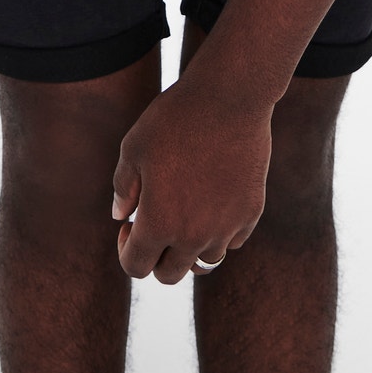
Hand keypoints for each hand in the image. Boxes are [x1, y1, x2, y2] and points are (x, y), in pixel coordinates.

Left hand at [111, 73, 272, 284]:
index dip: (126, 250)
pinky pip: (233, 240)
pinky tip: (212, 199)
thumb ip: (123, 187)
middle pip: (170, 275)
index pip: (136, 267)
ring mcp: (227, 228)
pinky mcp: (251, 213)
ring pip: (205, 262)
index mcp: (159, 223)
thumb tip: (120, 217)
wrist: (229, 97)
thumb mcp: (134, 146)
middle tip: (156, 223)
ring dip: (190, 246)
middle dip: (157, 256)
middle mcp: (194, 236)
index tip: (129, 225)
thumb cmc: (174, 118)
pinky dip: (220, 231)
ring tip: (185, 212)